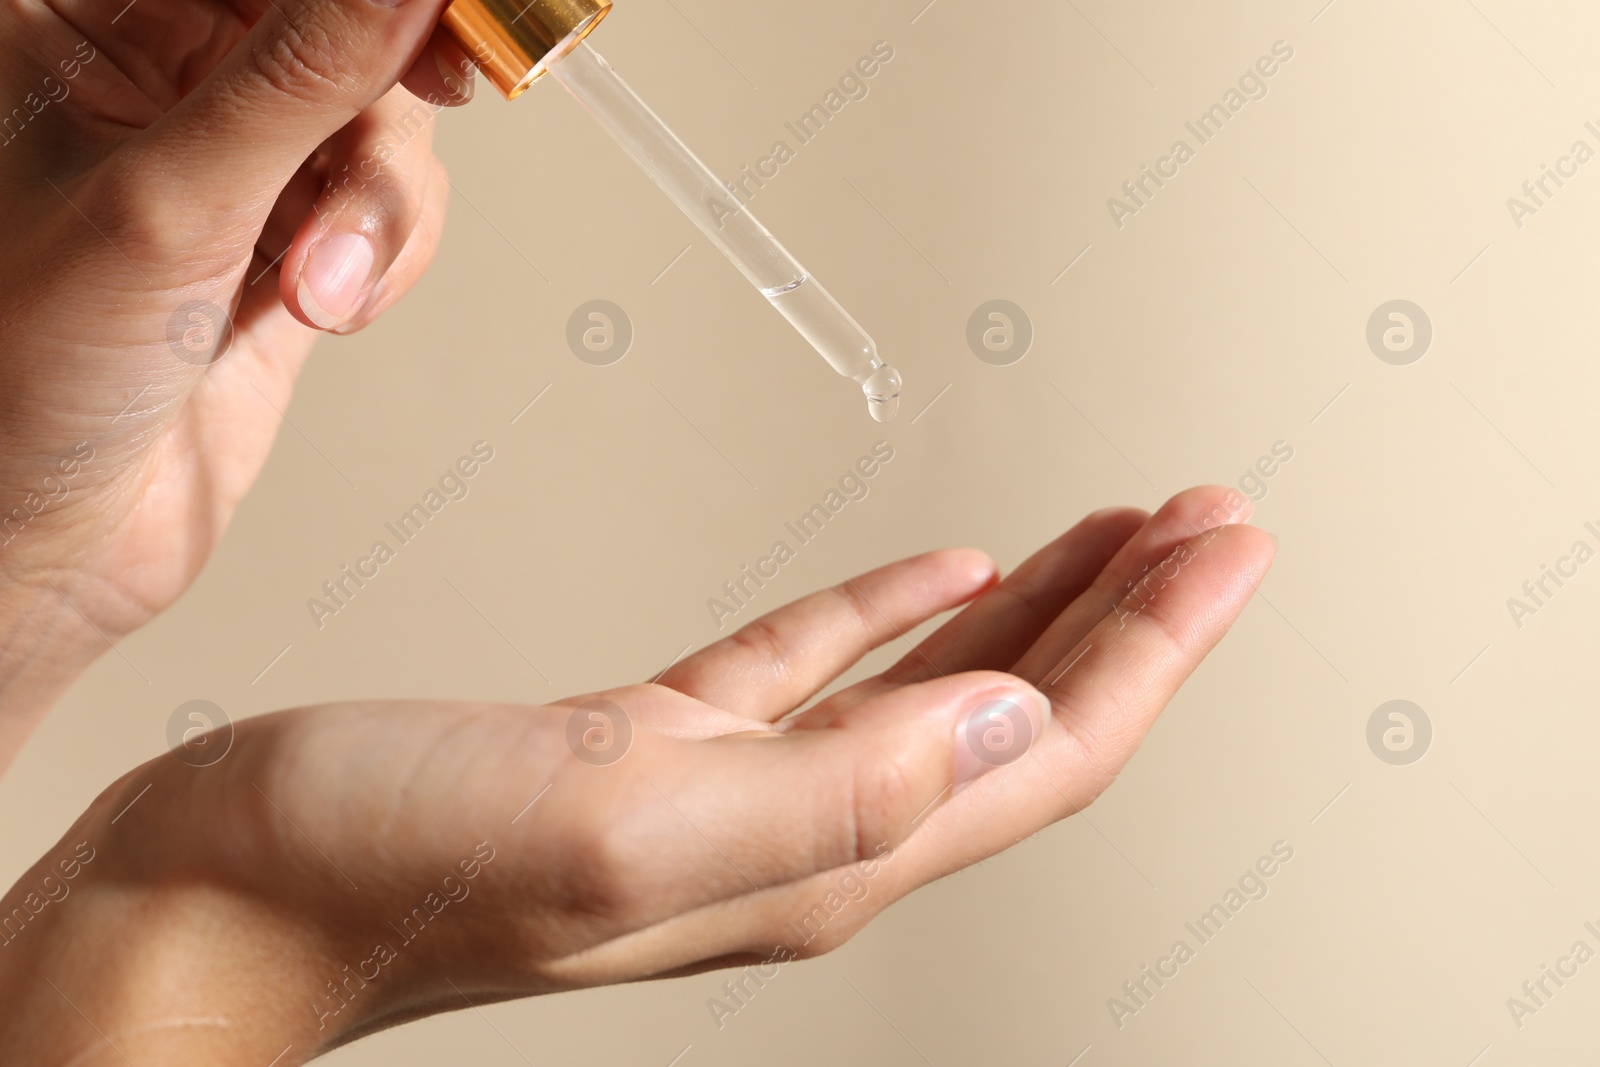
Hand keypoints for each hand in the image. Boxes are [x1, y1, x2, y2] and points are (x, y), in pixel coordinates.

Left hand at [0, 0, 469, 753]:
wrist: (46, 537)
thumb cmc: (26, 372)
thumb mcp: (172, 201)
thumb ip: (301, 77)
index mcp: (90, 26)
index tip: (444, 18)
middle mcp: (166, 79)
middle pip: (344, 29)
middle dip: (378, 99)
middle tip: (433, 96)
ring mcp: (239, 162)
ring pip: (381, 117)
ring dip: (379, 206)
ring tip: (318, 286)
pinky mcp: (293, 237)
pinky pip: (390, 203)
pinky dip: (390, 252)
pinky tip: (331, 306)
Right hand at [0, 487, 1271, 1063]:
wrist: (228, 902)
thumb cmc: (385, 874)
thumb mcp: (630, 818)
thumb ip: (837, 784)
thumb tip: (1012, 725)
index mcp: (819, 852)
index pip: (1041, 750)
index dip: (1157, 648)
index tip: (1229, 549)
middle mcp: (801, 829)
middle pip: (1017, 716)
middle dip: (1133, 616)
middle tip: (1208, 522)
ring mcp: (732, 784)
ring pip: (937, 684)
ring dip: (1038, 607)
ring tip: (1117, 533)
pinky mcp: (657, 740)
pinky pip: (819, 662)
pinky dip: (895, 607)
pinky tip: (941, 571)